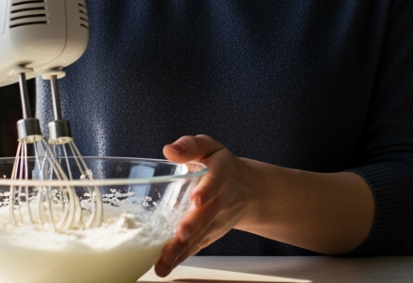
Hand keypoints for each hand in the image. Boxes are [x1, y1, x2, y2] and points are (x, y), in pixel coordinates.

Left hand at [154, 135, 256, 276]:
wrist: (249, 191)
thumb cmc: (222, 166)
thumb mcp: (210, 148)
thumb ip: (191, 146)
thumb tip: (169, 150)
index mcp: (221, 174)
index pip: (215, 181)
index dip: (207, 190)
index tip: (197, 198)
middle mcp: (221, 200)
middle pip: (207, 215)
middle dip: (193, 226)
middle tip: (180, 235)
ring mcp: (216, 221)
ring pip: (200, 235)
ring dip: (182, 249)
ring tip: (164, 260)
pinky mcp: (210, 235)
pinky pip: (196, 247)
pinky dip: (181, 258)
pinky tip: (164, 265)